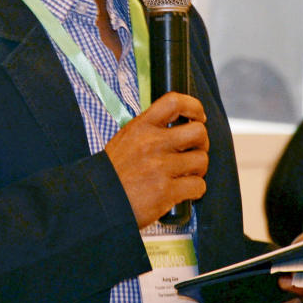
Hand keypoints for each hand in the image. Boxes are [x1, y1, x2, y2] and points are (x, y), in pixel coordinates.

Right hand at [104, 92, 208, 227]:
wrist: (99, 201)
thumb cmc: (113, 173)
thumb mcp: (125, 139)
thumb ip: (149, 130)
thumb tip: (176, 126)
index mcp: (141, 127)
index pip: (174, 102)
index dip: (193, 106)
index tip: (198, 116)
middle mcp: (152, 143)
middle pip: (198, 132)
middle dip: (202, 143)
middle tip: (194, 151)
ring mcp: (160, 167)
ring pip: (201, 160)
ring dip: (199, 169)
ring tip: (187, 174)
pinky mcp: (166, 191)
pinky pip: (198, 186)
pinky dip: (195, 190)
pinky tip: (185, 191)